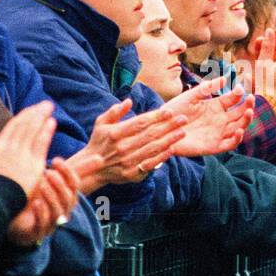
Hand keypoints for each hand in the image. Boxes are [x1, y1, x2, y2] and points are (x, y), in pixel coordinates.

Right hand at [0, 101, 56, 197]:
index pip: (12, 126)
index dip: (24, 116)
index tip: (32, 110)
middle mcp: (8, 147)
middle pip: (24, 124)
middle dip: (36, 112)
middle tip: (46, 105)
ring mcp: (21, 155)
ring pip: (32, 130)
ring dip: (42, 117)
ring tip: (50, 108)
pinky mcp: (32, 165)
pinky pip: (40, 143)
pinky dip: (46, 131)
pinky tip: (52, 123)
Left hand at [8, 158, 81, 246]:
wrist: (18, 221)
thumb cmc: (38, 198)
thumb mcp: (53, 182)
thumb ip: (71, 170)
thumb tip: (100, 159)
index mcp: (68, 198)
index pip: (74, 185)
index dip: (67, 172)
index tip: (56, 160)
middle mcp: (63, 211)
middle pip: (67, 199)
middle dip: (59, 185)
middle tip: (49, 173)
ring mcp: (51, 223)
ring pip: (57, 212)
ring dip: (51, 197)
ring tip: (41, 184)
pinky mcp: (38, 232)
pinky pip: (43, 224)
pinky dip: (41, 213)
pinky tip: (35, 203)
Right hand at [69, 99, 187, 190]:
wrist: (92, 169)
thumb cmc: (99, 142)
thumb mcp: (101, 123)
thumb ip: (114, 112)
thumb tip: (129, 101)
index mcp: (115, 133)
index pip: (139, 123)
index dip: (156, 117)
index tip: (169, 111)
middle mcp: (122, 147)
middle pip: (150, 135)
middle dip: (168, 126)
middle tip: (183, 119)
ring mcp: (127, 162)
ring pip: (152, 149)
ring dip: (169, 140)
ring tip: (182, 132)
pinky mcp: (132, 174)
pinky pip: (150, 164)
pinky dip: (162, 156)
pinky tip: (172, 148)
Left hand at [160, 77, 254, 156]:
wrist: (162, 128)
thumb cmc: (174, 111)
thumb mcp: (191, 96)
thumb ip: (207, 88)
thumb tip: (225, 78)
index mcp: (215, 106)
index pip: (233, 99)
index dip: (240, 93)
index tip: (242, 87)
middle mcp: (220, 119)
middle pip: (240, 113)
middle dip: (248, 105)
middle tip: (251, 98)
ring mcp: (218, 133)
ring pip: (239, 127)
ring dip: (246, 120)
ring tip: (248, 112)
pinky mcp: (214, 146)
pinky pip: (230, 144)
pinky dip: (237, 139)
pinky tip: (239, 131)